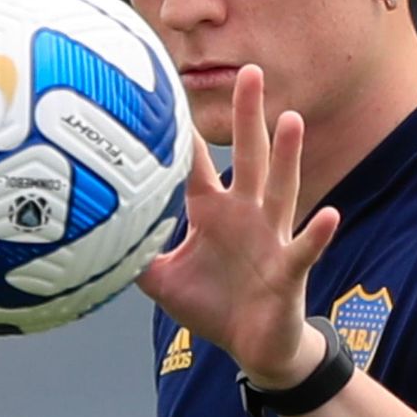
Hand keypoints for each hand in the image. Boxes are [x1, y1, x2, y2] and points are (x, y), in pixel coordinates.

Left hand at [137, 65, 340, 384]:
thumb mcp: (162, 280)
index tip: (172, 88)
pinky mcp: (289, 270)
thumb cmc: (213, 305)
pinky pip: (303, 249)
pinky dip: (317, 233)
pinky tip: (328, 215)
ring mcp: (271, 238)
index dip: (183, 131)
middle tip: (250, 71)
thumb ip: (133, 254)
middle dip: (249, 116)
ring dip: (287, 156)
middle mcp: (245, 214)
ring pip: (280, 189)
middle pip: (248, 156)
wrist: (252, 346)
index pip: (196, 163)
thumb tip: (89, 238)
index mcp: (213, 211)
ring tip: (291, 120)